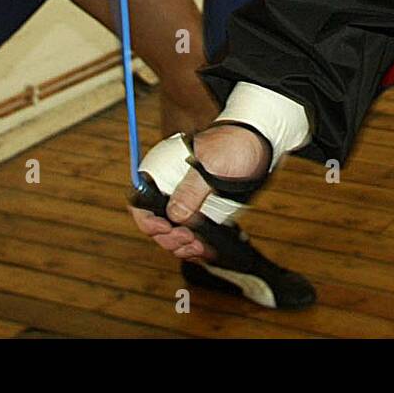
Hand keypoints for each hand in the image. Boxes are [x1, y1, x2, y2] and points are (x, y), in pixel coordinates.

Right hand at [129, 123, 270, 260]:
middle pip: (155, 224)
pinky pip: (189, 232)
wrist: (254, 143)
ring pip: (172, 233)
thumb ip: (191, 190)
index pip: (139, 202)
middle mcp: (167, 189)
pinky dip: (195, 245)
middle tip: (190, 239)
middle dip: (170, 238)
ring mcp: (182, 201)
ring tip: (200, 247)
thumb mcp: (211, 164)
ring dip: (182, 246)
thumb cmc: (232, 145)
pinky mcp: (197, 210)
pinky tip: (206, 249)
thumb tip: (175, 215)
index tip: (167, 228)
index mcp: (160, 171)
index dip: (148, 221)